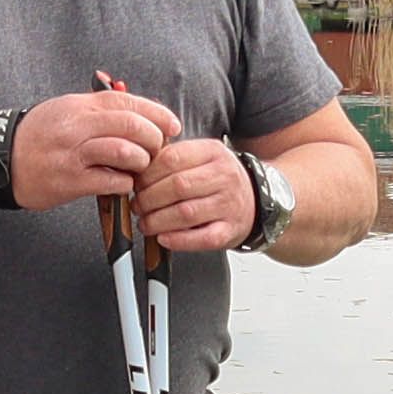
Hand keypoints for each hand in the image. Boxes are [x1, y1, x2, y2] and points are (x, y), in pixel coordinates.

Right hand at [9, 88, 174, 216]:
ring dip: (141, 162)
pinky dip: (126, 183)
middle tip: (156, 150)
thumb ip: (99, 109)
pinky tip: (124, 184)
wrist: (0, 161)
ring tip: (139, 167)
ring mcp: (73, 154)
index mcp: (80, 105)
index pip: (128, 101)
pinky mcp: (70, 181)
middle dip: (154, 139)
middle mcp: (77, 126)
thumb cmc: (36, 136)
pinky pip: (111, 181)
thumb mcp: (65, 109)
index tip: (171, 125)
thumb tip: (138, 113)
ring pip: (125, 152)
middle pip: (133, 125)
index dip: (156, 113)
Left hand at [136, 133, 260, 256]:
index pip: (172, 158)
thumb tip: (135, 169)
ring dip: (157, 221)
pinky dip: (178, 240)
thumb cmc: (220, 180)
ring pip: (186, 213)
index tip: (136, 184)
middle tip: (137, 206)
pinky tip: (163, 239)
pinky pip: (201, 238)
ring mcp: (229, 205)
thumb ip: (173, 158)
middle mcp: (224, 177)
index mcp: (213, 152)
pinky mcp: (229, 231)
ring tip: (146, 223)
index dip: (147, 174)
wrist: (257, 200)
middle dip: (148, 199)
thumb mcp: (202, 156)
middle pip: (177, 186)